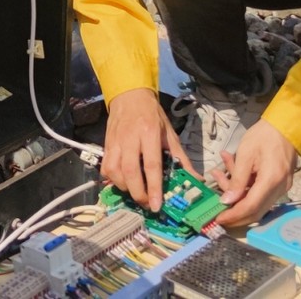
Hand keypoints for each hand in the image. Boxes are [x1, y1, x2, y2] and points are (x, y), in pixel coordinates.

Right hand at [101, 88, 196, 211]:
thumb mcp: (170, 133)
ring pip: (114, 171)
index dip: (154, 187)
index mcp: (150, 132)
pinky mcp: (106, 144)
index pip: (151, 165)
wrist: (130, 95)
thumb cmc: (153, 115)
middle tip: (146, 204)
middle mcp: (130, 138)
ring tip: (136, 192)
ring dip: (124, 188)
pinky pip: (105, 168)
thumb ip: (181, 158)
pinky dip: (112, 180)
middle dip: (138, 192)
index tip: (156, 205)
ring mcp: (115, 141)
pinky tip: (122, 182)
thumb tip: (195, 179)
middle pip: (130, 171)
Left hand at [211, 119, 298, 226]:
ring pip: (256, 202)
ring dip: (236, 193)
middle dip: (234, 212)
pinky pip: (260, 193)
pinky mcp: (280, 184)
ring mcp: (281, 187)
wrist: (286, 126)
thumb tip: (227, 201)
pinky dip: (244, 186)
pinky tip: (231, 169)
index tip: (218, 219)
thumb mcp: (245, 154)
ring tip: (218, 172)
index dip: (233, 215)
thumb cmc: (264, 135)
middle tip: (216, 208)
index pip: (250, 207)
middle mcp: (279, 189)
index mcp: (271, 180)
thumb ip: (237, 179)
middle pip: (255, 210)